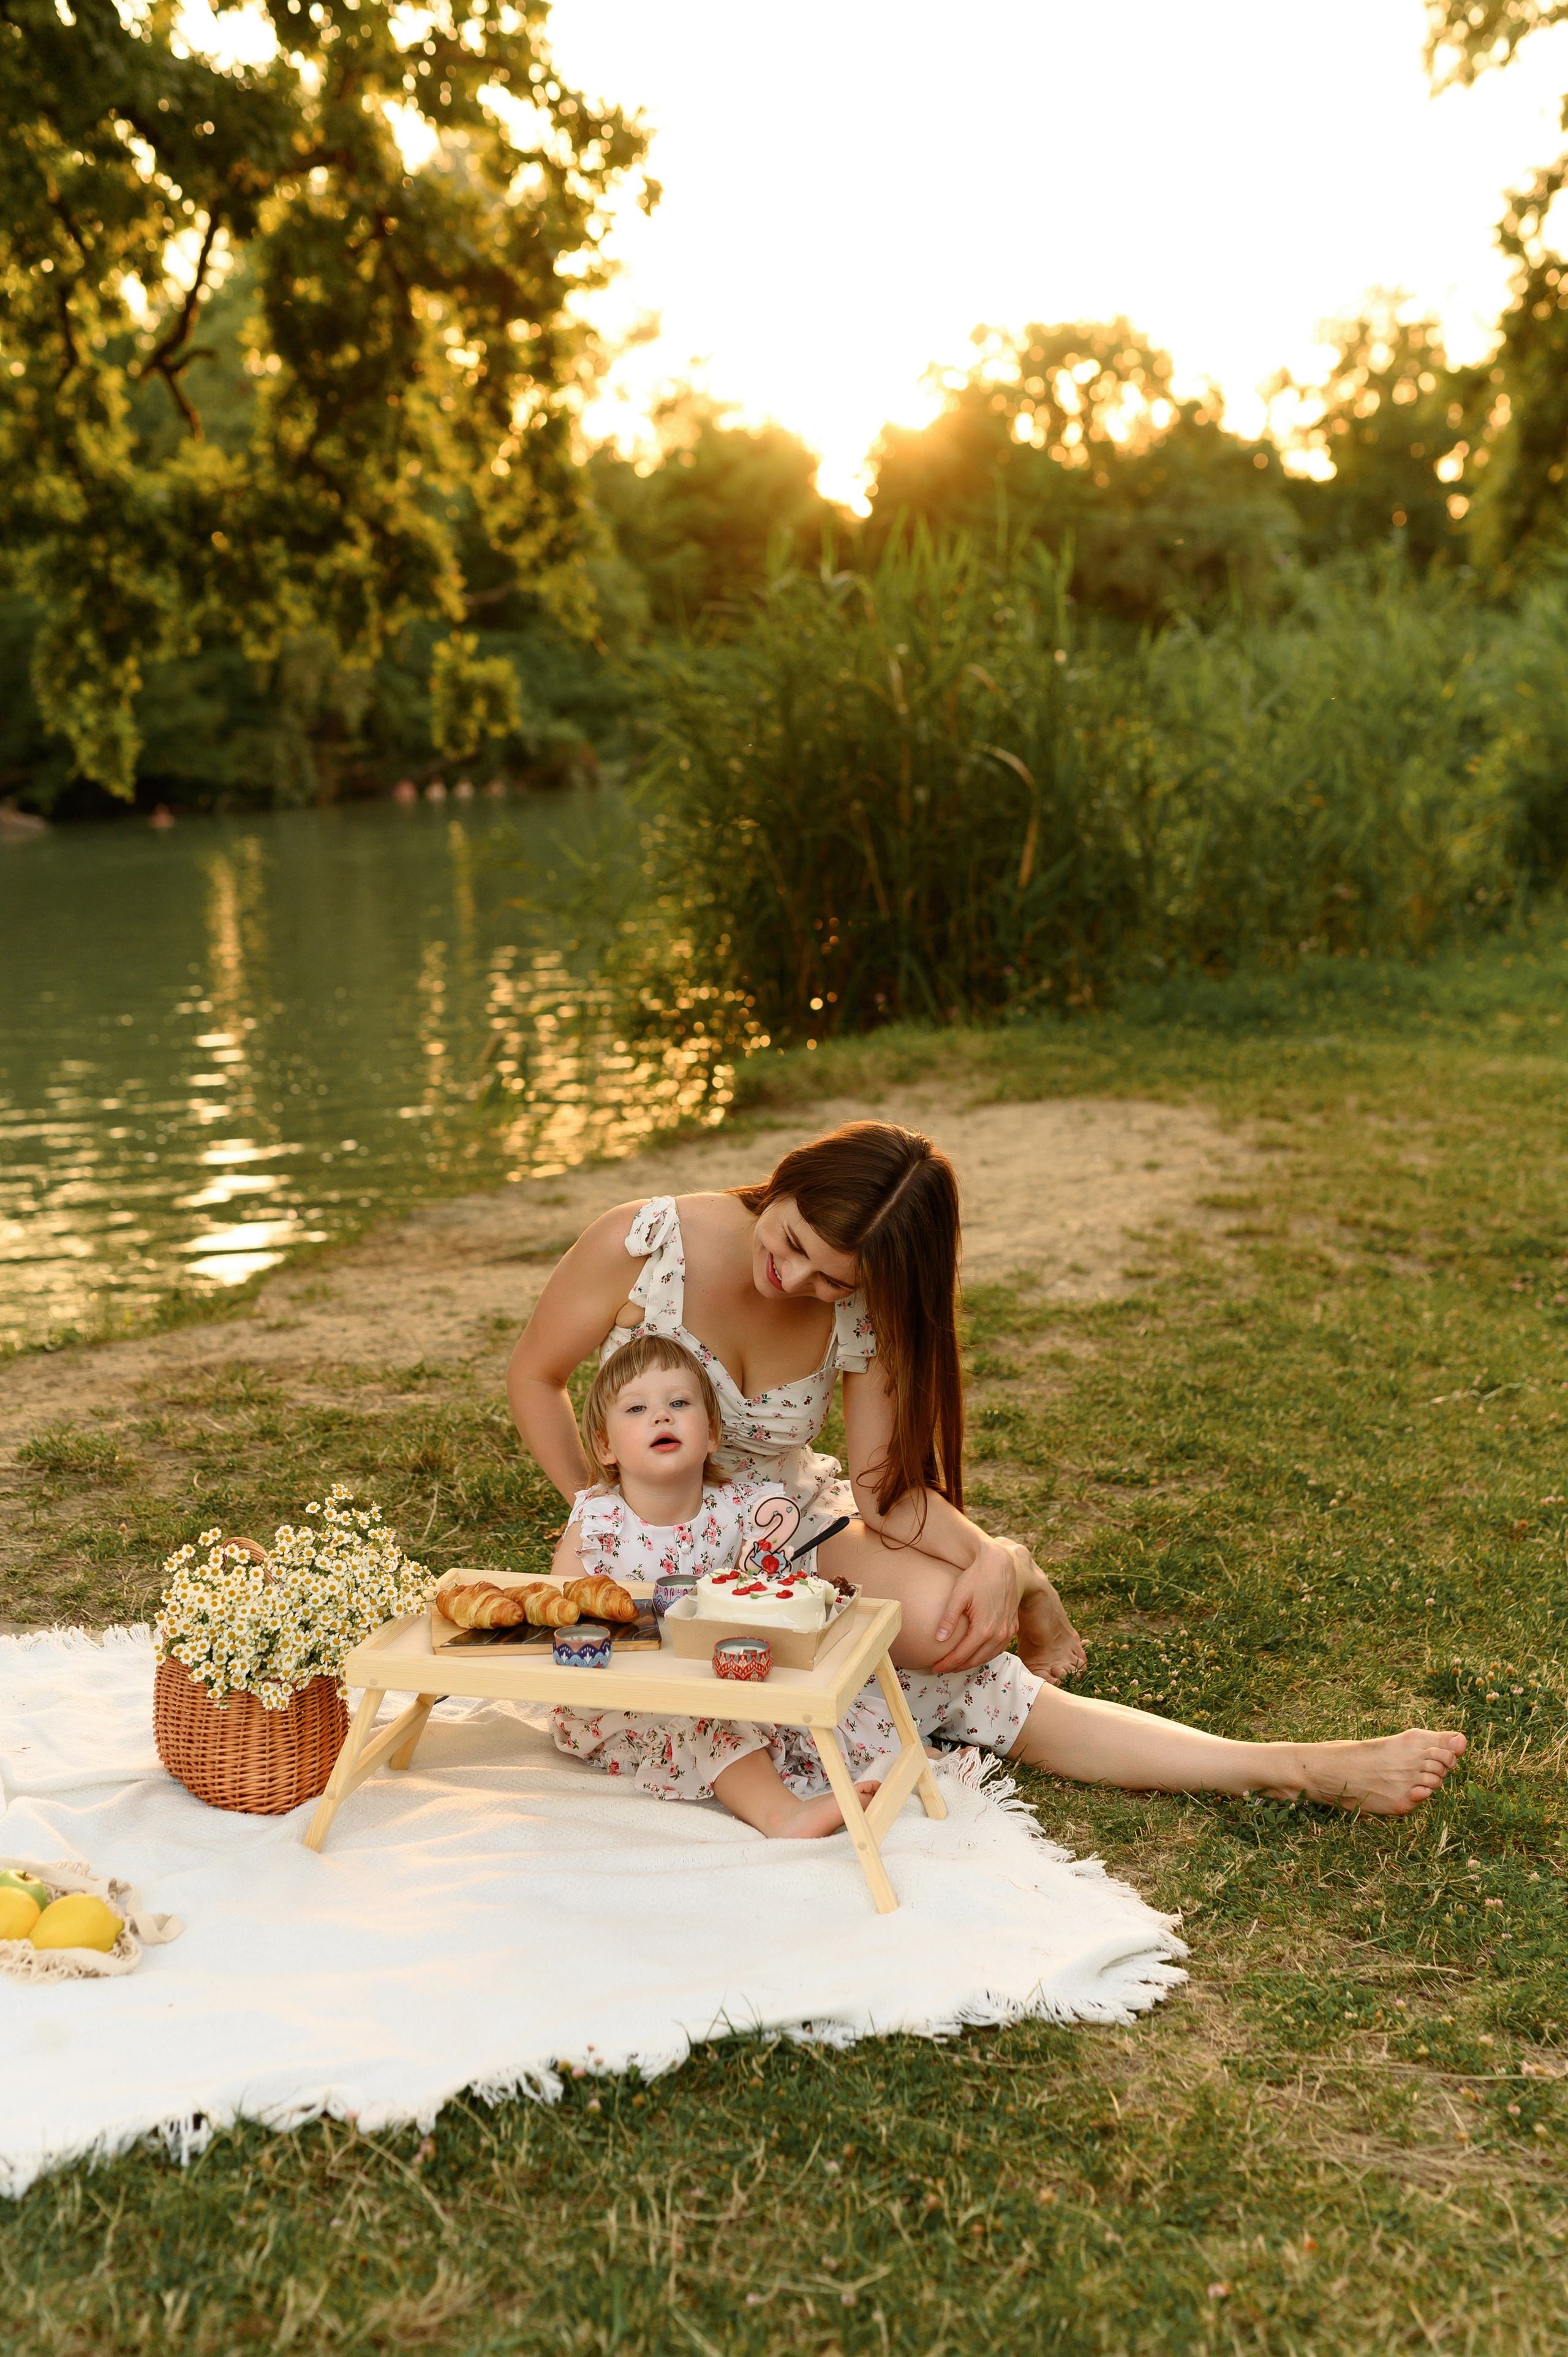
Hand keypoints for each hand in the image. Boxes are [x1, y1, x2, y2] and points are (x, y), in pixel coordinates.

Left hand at [930, 1539, 1019, 1674]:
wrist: (1000, 1564)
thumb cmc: (976, 1577)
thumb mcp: (958, 1595)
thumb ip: (949, 1619)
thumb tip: (938, 1639)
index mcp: (984, 1628)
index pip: (962, 1655)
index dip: (947, 1664)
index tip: (935, 1667)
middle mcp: (999, 1633)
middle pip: (975, 1660)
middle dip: (957, 1666)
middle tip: (943, 1668)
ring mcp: (1008, 1631)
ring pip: (989, 1657)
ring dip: (972, 1663)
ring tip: (956, 1663)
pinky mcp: (1013, 1626)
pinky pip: (999, 1648)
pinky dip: (986, 1655)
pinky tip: (975, 1653)